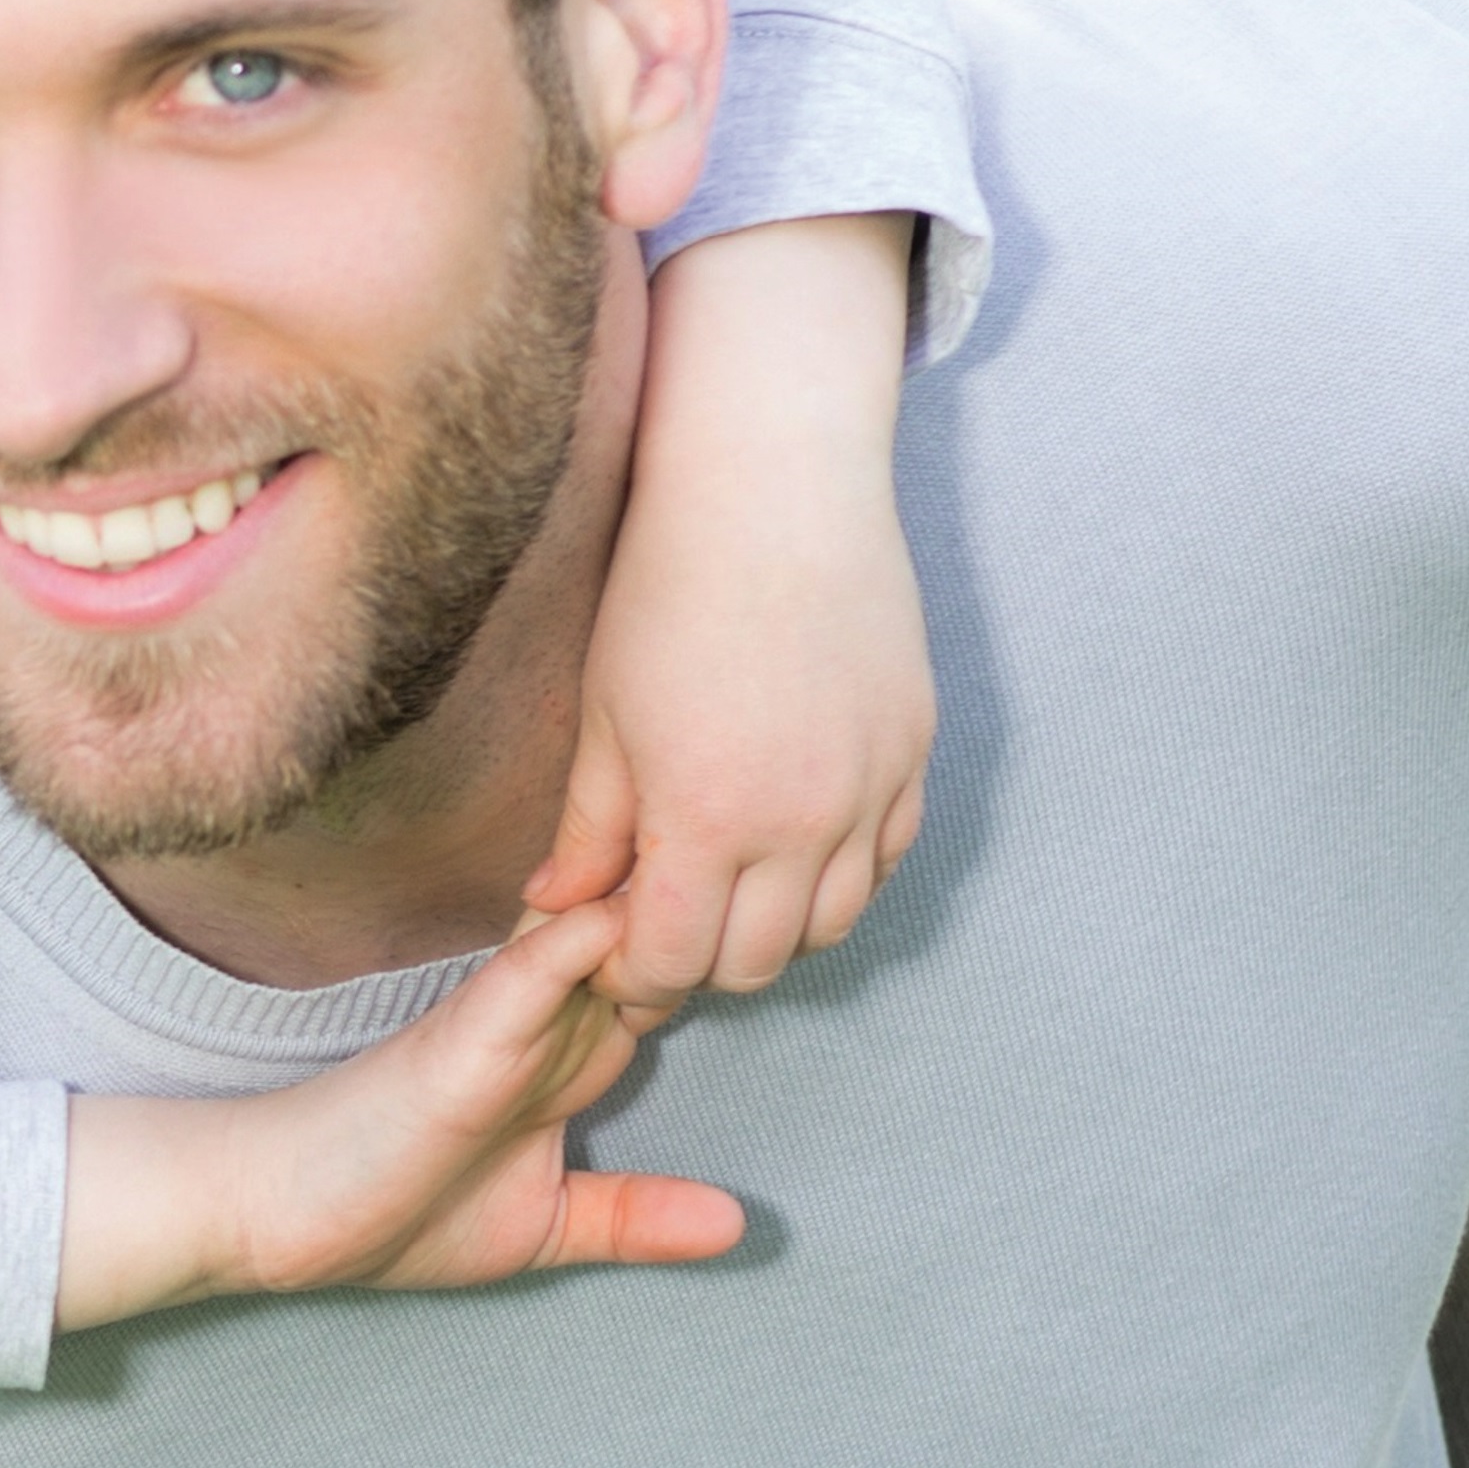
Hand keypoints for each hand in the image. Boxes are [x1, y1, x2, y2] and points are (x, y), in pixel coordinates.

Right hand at [60, 903, 741, 1329]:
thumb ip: (633, 1216)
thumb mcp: (544, 1227)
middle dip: (692, 910)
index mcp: (552, 1062)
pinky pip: (516, 990)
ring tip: (709, 840)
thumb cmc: (386, 1212)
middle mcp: (532, 1032)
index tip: (768, 914)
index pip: (646, 993)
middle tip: (758, 836)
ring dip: (640, 908)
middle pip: (634, 958)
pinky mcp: (453, 1050)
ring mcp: (493, 1034)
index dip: (702, 958)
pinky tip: (606, 919)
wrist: (270, 1216)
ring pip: (586, 955)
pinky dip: (563, 957)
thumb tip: (738, 1226)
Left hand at [537, 213, 935, 1014]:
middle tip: (658, 915)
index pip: (673, 961)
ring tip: (723, 877)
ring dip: (771, 925)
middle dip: (696, 958)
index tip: (607, 946)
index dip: (632, 973)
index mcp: (706, 818)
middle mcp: (801, 824)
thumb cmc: (666, 592)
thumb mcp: (604, 717)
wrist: (773, 493)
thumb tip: (555, 909)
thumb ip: (588, 830)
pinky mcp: (912, 758)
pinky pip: (885, 864)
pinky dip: (838, 877)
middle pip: (755, 962)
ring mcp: (869, 793)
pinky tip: (791, 842)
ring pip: (830, 926)